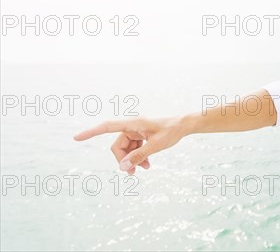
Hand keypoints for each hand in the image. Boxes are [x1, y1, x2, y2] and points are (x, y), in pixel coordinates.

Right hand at [73, 116, 188, 174]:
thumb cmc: (171, 131)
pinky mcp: (141, 135)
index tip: (77, 138)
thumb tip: (123, 167)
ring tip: (144, 169)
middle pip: (118, 146)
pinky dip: (138, 157)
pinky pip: (134, 148)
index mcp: (133, 123)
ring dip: (132, 160)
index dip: (91, 132)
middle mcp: (132, 126)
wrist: (184, 126)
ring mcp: (136, 131)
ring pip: (126, 149)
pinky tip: (147, 165)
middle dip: (123, 160)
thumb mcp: (155, 145)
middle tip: (132, 174)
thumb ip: (139, 156)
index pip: (107, 127)